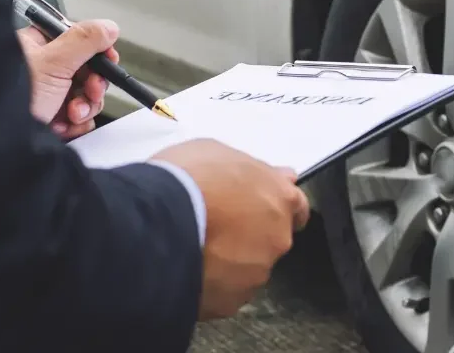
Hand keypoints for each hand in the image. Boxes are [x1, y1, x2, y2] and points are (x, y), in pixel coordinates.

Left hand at [17, 20, 118, 139]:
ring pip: (86, 95)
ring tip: (71, 114)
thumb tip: (108, 27)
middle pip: (87, 70)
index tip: (108, 60)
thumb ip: (84, 40)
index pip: (78, 40)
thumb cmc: (8, 99)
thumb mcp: (53, 62)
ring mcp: (48, 95)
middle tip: (89, 91)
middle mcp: (42, 70)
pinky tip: (64, 125)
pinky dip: (77, 123)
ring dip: (85, 106)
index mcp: (37, 47)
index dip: (97, 51)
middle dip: (92, 85)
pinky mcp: (52, 118)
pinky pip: (80, 117)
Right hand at [152, 139, 310, 319]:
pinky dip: (212, 283)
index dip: (277, 206)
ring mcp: (256, 272)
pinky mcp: (232, 301)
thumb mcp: (217, 152)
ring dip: (230, 260)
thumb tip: (268, 175)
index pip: (297, 207)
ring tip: (196, 247)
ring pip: (248, 267)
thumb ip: (252, 169)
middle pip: (272, 238)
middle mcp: (277, 237)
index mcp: (279, 198)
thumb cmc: (185, 181)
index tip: (264, 208)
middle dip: (251, 233)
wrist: (156, 224)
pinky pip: (225, 292)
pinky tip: (189, 268)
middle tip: (217, 225)